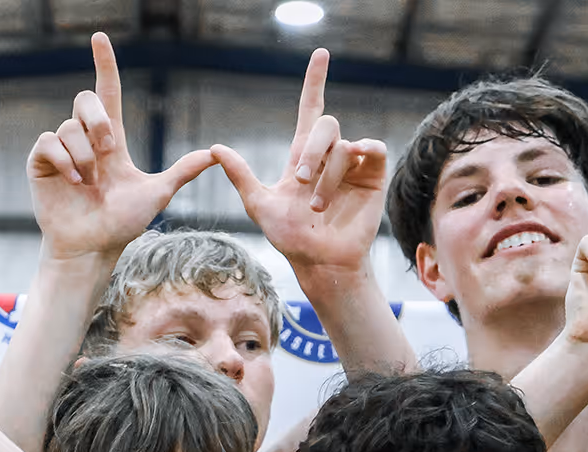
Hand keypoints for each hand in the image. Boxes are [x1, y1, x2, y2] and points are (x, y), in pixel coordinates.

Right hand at [29, 35, 214, 261]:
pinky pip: (48, 141)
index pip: (107, 92)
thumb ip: (182, 172)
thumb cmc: (121, 224)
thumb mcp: (156, 194)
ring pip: (69, 125)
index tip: (100, 38)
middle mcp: (84, 139)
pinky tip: (74, 181)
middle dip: (98, 120)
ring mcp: (60, 151)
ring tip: (89, 181)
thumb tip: (215, 154)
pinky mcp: (40, 163)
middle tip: (109, 150)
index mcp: (109, 139)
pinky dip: (65, 160)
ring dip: (84, 154)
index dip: (105, 64)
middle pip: (86, 99)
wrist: (91, 247)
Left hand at [211, 50, 387, 276]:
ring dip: (327, 177)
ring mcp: (353, 166)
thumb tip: (213, 148)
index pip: (311, 109)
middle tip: (299, 180)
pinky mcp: (373, 177)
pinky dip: (364, 152)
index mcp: (304, 157)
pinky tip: (354, 164)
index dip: (315, 82)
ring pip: (343, 146)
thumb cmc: (290, 237)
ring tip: (317, 206)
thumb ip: (240, 174)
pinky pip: (373, 149)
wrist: (319, 261)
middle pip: (326, 125)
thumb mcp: (259, 204)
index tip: (320, 54)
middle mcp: (329, 157)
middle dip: (311, 151)